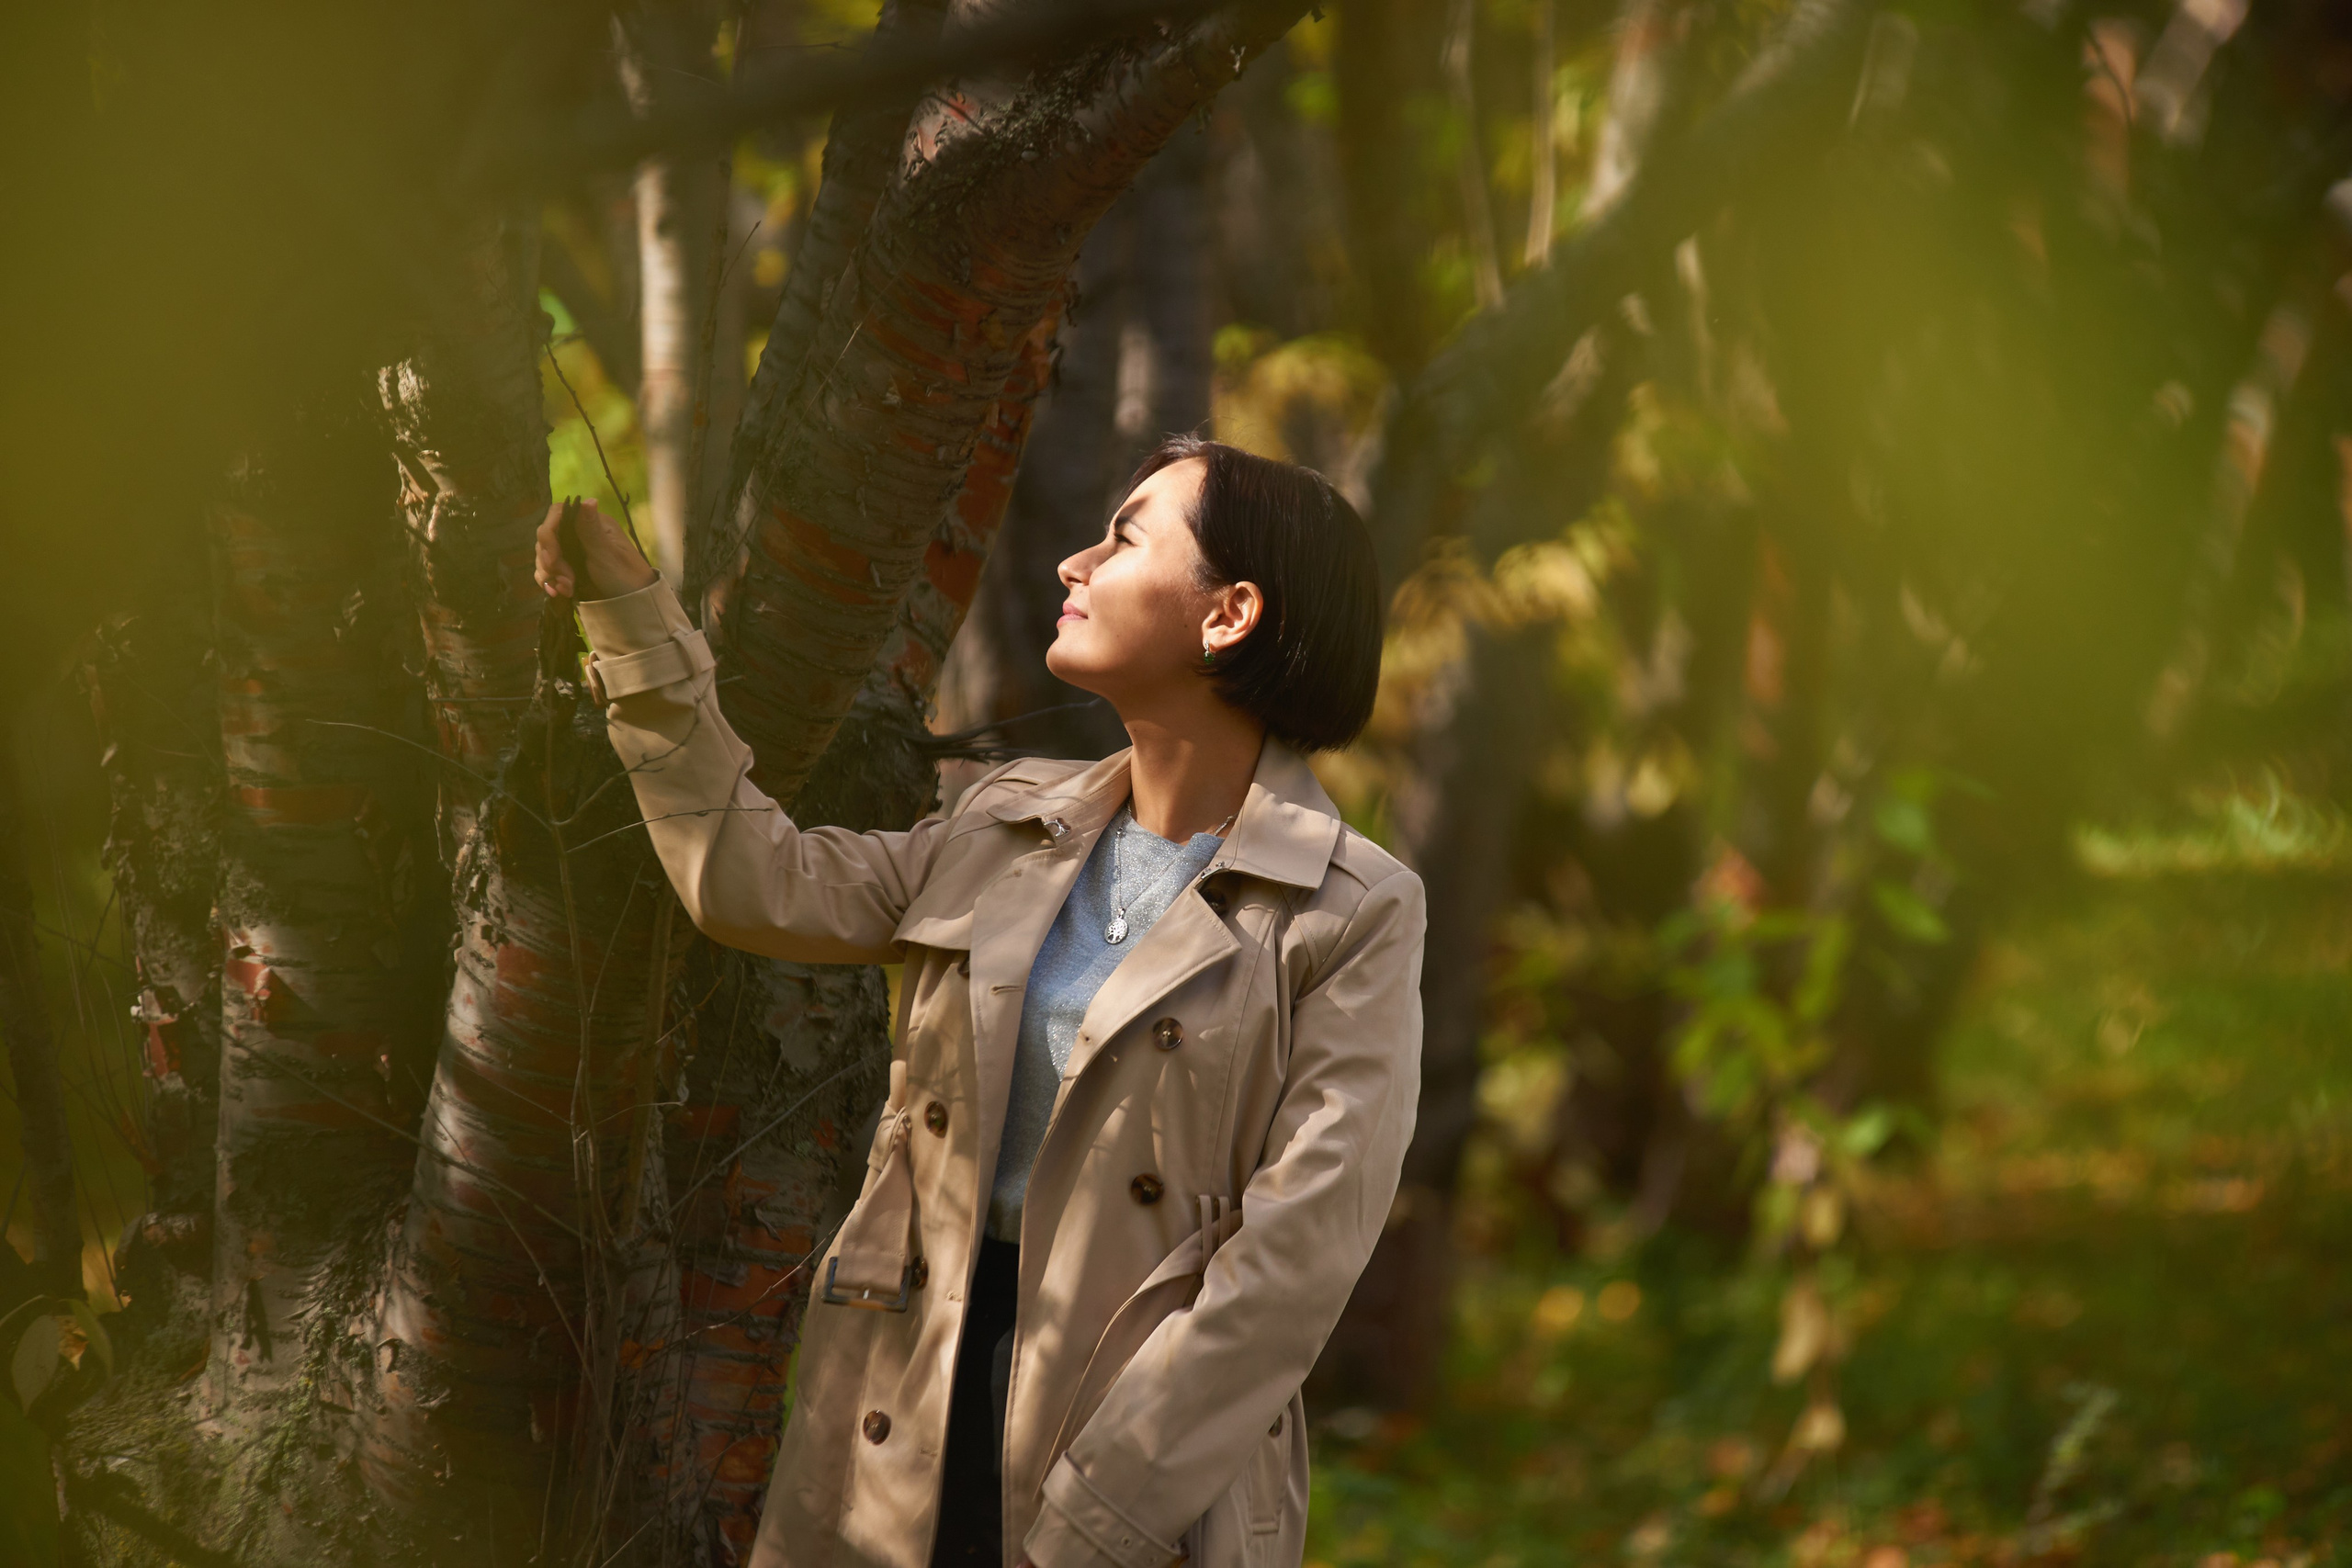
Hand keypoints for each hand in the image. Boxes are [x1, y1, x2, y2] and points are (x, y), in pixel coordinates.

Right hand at [534, 499, 657, 601]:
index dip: (548, 534)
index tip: (553, 557)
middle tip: (567, 579)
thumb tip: (589, 500)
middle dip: (550, 560)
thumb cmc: (625, 575)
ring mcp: (571, 550)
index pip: (557, 514)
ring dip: (549, 573)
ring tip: (567, 589)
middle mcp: (578, 532)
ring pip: (543, 554)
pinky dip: (548, 581)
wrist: (631, 603)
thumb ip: (591, 529)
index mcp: (590, 522)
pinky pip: (546, 570)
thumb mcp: (607, 554)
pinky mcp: (566, 567)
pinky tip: (558, 592)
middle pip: (547, 536)